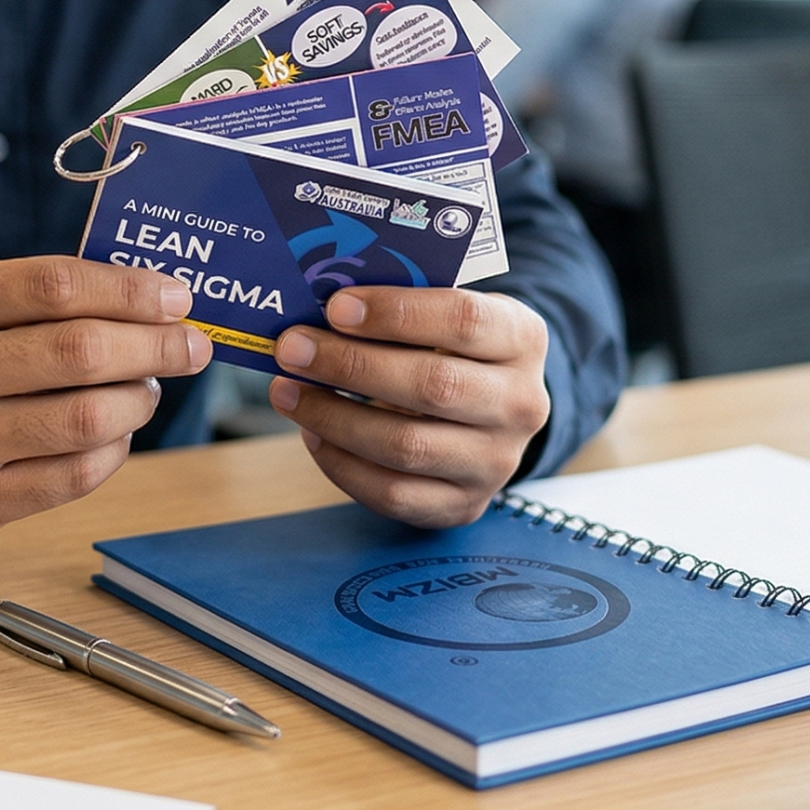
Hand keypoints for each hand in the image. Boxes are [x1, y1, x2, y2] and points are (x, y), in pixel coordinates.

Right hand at [0, 258, 211, 539]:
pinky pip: (75, 476)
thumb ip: (30, 291)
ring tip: (146, 386)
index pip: (53, 286)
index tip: (174, 296)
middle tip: (190, 345)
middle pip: (80, 353)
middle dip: (155, 345)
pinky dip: (113, 448)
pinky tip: (114, 430)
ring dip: (139, 399)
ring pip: (88, 419)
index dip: (128, 289)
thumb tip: (147, 298)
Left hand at [268, 287, 550, 528]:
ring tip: (287, 391)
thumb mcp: (446, 312)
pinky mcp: (465, 504)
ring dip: (334, 417)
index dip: (395, 313)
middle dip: (350, 365)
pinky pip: (393, 493)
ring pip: (406, 445)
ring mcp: (498, 462)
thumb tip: (319, 309)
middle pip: (432, 386)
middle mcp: (521, 403)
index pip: (463, 320)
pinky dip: (341, 464)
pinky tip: (312, 433)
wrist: (491, 412)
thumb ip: (400, 304)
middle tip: (293, 348)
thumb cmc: (453, 347)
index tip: (336, 308)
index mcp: (522, 338)